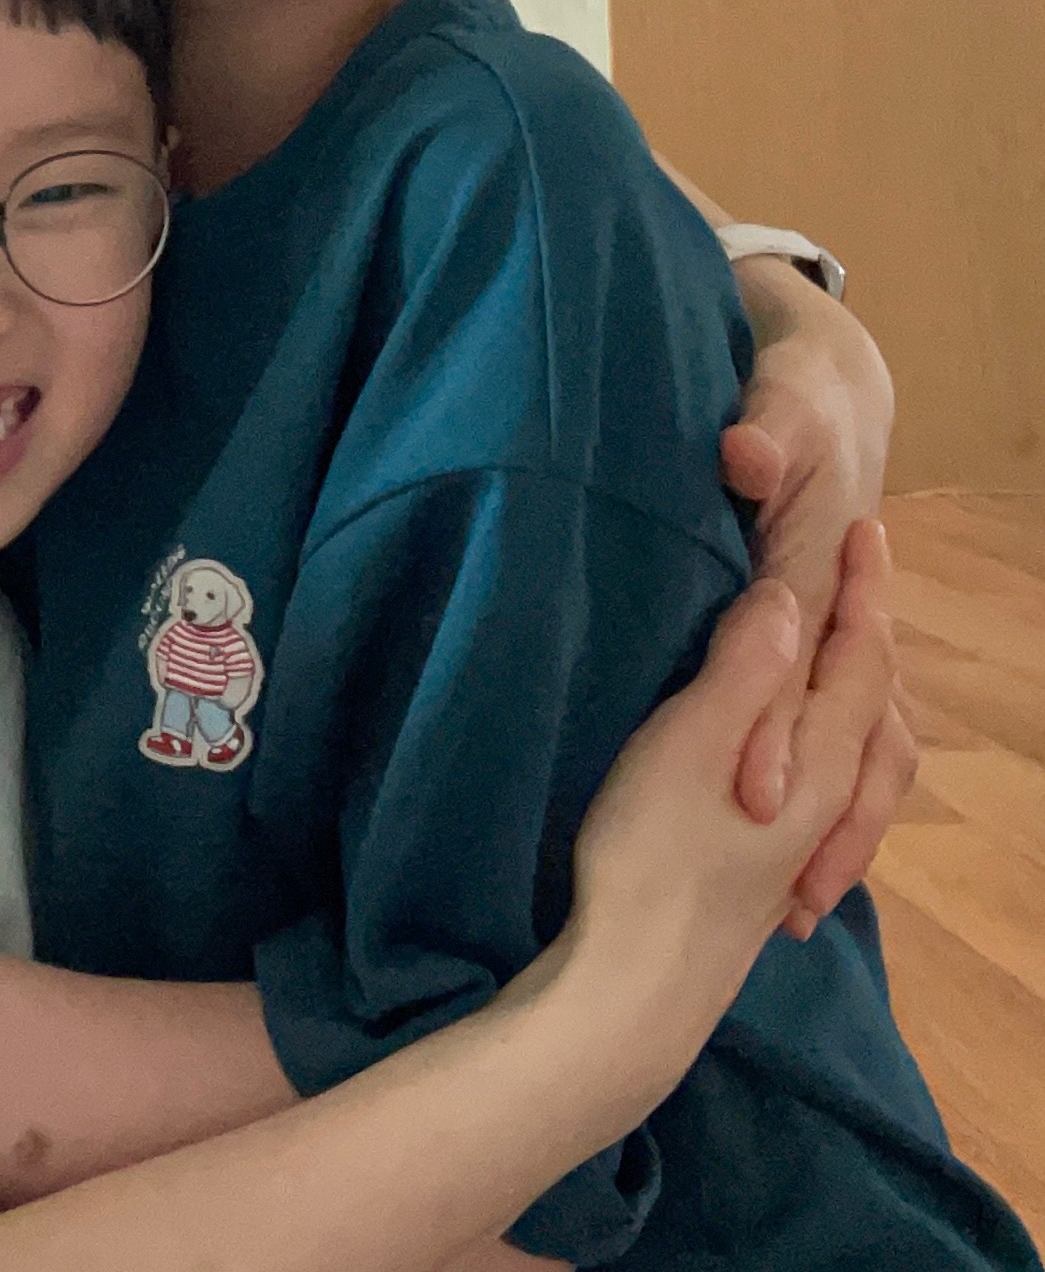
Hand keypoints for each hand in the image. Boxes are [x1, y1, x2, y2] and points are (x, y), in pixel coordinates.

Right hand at [564, 525, 897, 1086]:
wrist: (639, 987)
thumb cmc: (652, 852)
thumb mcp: (688, 742)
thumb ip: (745, 668)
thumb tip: (789, 598)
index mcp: (817, 758)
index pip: (861, 654)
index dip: (864, 586)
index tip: (865, 525)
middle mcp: (830, 799)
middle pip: (874, 701)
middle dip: (871, 628)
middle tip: (860, 566)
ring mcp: (806, 842)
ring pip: (863, 751)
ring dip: (861, 688)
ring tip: (844, 651)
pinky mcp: (777, 869)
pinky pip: (839, 784)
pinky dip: (840, 740)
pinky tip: (804, 758)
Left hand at [719, 269, 912, 931]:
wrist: (837, 390)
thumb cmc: (800, 401)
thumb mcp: (781, 406)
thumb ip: (764, 436)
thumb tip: (746, 456)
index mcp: (826, 564)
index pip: (799, 659)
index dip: (773, 724)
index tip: (753, 793)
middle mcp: (846, 613)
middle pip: (842, 724)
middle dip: (822, 814)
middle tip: (785, 897)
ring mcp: (851, 637)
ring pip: (869, 744)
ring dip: (845, 824)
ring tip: (803, 904)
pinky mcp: (838, 647)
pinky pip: (864, 736)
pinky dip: (849, 798)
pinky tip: (809, 861)